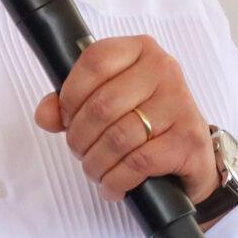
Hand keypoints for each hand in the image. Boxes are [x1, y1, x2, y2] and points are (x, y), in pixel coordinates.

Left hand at [34, 35, 218, 205]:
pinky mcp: (187, 139)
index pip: (94, 62)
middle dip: (80, 138)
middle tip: (81, 152)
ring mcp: (179, 104)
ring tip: (96, 171)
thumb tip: (45, 115)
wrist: (192, 156)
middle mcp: (164, 70)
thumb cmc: (145, 123)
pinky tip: (113, 186)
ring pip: (117, 138)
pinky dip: (117, 180)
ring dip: (96, 164)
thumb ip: (71, 104)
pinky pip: (137, 162)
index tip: (68, 119)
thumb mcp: (109, 103)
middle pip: (102, 106)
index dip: (71, 96)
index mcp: (140, 50)